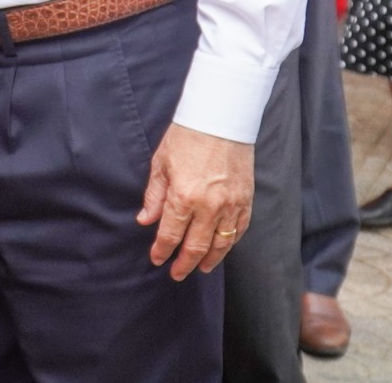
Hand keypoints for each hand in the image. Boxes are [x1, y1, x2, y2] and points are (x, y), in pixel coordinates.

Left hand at [137, 123, 253, 279]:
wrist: (220, 118)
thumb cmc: (187, 137)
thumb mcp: (161, 163)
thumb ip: (154, 196)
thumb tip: (146, 220)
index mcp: (183, 197)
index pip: (171, 235)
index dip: (162, 251)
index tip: (157, 259)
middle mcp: (208, 207)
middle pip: (196, 246)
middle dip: (184, 263)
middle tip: (176, 274)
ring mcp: (230, 205)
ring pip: (221, 244)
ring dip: (209, 260)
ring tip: (200, 268)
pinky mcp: (246, 200)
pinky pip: (239, 230)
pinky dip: (230, 243)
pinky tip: (222, 249)